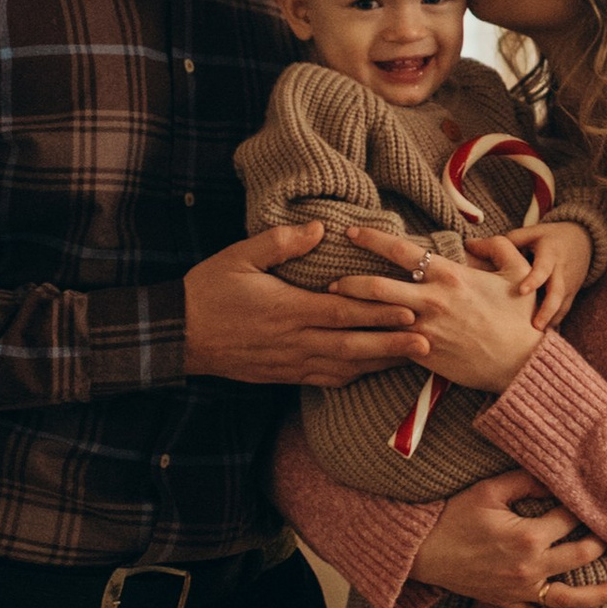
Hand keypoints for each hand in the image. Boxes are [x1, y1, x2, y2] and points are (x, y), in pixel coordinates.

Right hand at [181, 222, 429, 386]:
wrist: (177, 335)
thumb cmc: (208, 290)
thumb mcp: (239, 257)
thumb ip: (280, 242)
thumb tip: (320, 228)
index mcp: (286, 310)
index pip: (342, 313)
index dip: (378, 314)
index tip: (410, 312)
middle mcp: (293, 341)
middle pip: (352, 346)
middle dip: (392, 346)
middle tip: (428, 344)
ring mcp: (289, 362)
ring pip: (343, 367)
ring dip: (379, 363)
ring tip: (411, 360)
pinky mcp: (283, 376)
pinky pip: (324, 379)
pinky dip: (352, 375)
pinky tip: (370, 370)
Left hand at [340, 225, 541, 393]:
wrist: (521, 363)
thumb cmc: (520, 317)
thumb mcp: (519, 272)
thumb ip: (498, 247)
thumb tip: (476, 240)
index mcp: (450, 275)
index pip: (401, 250)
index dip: (372, 238)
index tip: (352, 232)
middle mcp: (432, 301)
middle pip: (375, 286)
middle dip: (347, 280)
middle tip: (329, 277)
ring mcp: (424, 329)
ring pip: (376, 317)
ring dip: (352, 312)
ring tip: (334, 307)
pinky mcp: (423, 354)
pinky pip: (389, 344)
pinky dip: (371, 339)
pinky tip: (354, 338)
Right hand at [409, 468, 606, 607]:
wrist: (420, 551)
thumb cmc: (452, 517)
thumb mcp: (488, 491)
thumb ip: (525, 481)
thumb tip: (554, 476)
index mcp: (528, 536)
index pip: (569, 518)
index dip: (581, 505)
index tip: (591, 495)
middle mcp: (531, 567)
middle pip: (582, 555)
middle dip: (602, 542)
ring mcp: (521, 590)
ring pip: (571, 598)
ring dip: (601, 594)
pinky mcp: (508, 604)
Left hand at [515, 220, 591, 330]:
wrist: (583, 240)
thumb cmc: (548, 237)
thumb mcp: (531, 233)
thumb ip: (509, 242)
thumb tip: (473, 246)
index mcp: (550, 253)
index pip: (543, 267)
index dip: (534, 279)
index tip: (522, 291)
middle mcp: (561, 270)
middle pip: (557, 292)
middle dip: (547, 310)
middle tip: (534, 326)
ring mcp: (569, 284)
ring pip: (562, 305)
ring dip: (551, 321)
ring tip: (537, 337)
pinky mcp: (572, 294)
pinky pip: (564, 310)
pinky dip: (554, 322)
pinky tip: (543, 336)